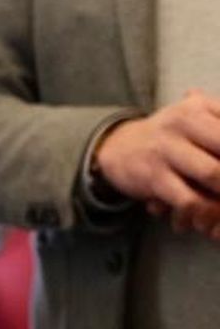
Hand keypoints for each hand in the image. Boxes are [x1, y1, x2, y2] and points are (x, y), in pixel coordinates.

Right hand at [95, 89, 219, 238]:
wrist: (117, 148)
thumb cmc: (169, 136)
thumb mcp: (197, 115)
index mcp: (202, 106)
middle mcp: (185, 121)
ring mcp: (167, 148)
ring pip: (214, 174)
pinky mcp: (154, 176)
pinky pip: (188, 200)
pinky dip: (204, 214)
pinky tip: (206, 222)